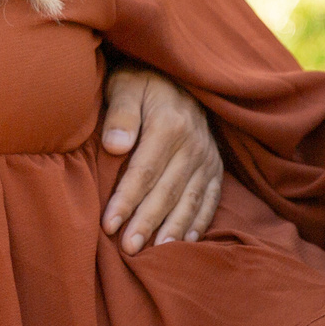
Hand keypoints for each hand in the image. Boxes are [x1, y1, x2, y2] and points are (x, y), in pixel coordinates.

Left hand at [100, 64, 223, 251]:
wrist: (179, 71)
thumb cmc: (142, 81)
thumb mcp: (125, 85)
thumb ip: (120, 114)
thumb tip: (115, 146)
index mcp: (170, 125)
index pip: (144, 171)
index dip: (126, 200)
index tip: (108, 225)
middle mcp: (194, 144)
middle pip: (168, 191)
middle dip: (147, 222)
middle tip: (128, 248)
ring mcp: (208, 157)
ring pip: (190, 200)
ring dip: (173, 229)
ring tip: (156, 254)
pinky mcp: (216, 166)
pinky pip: (211, 199)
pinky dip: (199, 222)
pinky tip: (185, 242)